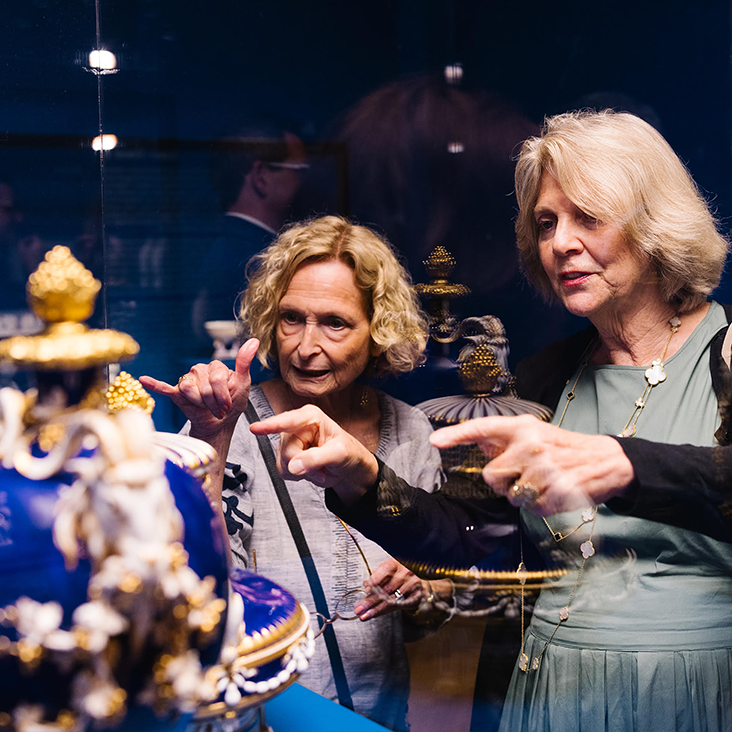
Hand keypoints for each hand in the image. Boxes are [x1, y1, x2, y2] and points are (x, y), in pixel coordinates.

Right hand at [139, 339, 258, 440]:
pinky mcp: (177, 393)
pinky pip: (164, 387)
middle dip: (213, 402)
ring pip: (189, 389)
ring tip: (205, 408)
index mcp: (215, 366)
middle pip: (203, 385)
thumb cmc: (233, 403)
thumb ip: (244, 362)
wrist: (220, 423)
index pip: (217, 377)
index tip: (228, 404)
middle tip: (218, 409)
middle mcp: (199, 370)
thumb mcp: (243, 383)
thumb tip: (255, 341)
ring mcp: (187, 380)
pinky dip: (155, 384)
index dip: (223, 394)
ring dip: (200, 404)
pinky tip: (144, 379)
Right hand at [250, 404, 378, 501]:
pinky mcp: (287, 456)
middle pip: (286, 450)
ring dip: (301, 471)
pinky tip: (310, 471)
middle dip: (303, 463)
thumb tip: (293, 466)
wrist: (348, 469)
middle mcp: (296, 426)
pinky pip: (282, 470)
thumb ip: (316, 458)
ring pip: (282, 462)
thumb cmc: (348, 453)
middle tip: (321, 465)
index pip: (287, 421)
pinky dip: (297, 476)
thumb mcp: (339, 454)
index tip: (255, 428)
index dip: (270, 425)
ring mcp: (290, 441)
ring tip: (318, 467)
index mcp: (310, 417)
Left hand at [354, 558, 424, 619]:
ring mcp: (412, 585)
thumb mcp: (391, 569)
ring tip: (365, 615)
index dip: (373, 582)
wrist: (422, 578)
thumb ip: (378, 576)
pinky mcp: (416, 596)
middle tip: (359, 609)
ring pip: (391, 600)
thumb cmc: (403, 573)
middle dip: (370, 601)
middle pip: (385, 590)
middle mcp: (406, 573)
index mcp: (397, 563)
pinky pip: (399, 606)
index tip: (365, 591)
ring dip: (376, 609)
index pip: (384, 572)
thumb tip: (366, 586)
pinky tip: (377, 614)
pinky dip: (385, 611)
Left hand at [430, 414, 634, 514]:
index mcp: (522, 428)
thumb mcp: (534, 434)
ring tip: (543, 482)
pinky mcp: (557, 492)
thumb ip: (504, 439)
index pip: (482, 428)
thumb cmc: (563, 447)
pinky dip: (540, 506)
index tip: (434, 440)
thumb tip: (474, 440)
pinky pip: (532, 509)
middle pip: (490, 476)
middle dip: (503, 482)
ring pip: (511, 496)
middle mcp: (531, 445)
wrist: (605, 460)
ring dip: (523, 495)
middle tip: (523, 474)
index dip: (456, 434)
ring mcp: (544, 469)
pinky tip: (555, 492)